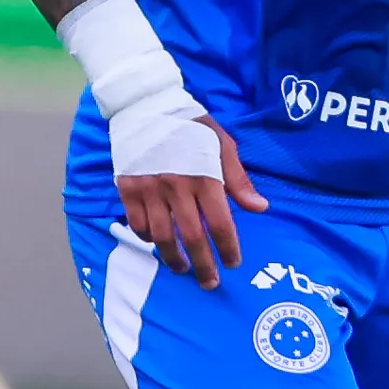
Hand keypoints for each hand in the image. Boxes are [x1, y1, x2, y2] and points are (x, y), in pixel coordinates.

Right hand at [118, 121, 268, 288]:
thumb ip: (239, 180)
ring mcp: (149, 189)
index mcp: (204, 176)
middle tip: (211, 283)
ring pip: (162, 237)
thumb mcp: (222, 144)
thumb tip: (260, 208)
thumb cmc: (191, 126)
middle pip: (191, 238)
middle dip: (203, 266)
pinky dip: (149, 238)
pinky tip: (159, 243)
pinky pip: (138, 224)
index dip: (227, 248)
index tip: (233, 263)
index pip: (220, 223)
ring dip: (174, 259)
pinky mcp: (128, 189)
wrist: (146, 105)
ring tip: (184, 270)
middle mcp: (176, 187)